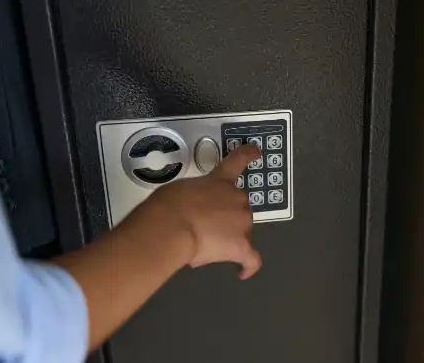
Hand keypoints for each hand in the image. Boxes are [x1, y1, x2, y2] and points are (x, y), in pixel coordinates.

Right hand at [137, 144, 262, 278]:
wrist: (171, 225)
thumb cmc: (167, 205)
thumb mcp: (179, 192)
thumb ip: (193, 199)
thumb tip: (192, 217)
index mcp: (219, 181)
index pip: (238, 161)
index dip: (247, 155)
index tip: (255, 151)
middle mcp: (236, 198)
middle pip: (239, 207)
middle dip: (226, 216)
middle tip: (204, 227)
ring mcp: (242, 223)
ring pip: (242, 231)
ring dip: (229, 237)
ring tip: (205, 247)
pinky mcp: (241, 246)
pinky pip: (251, 258)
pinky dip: (248, 266)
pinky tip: (242, 272)